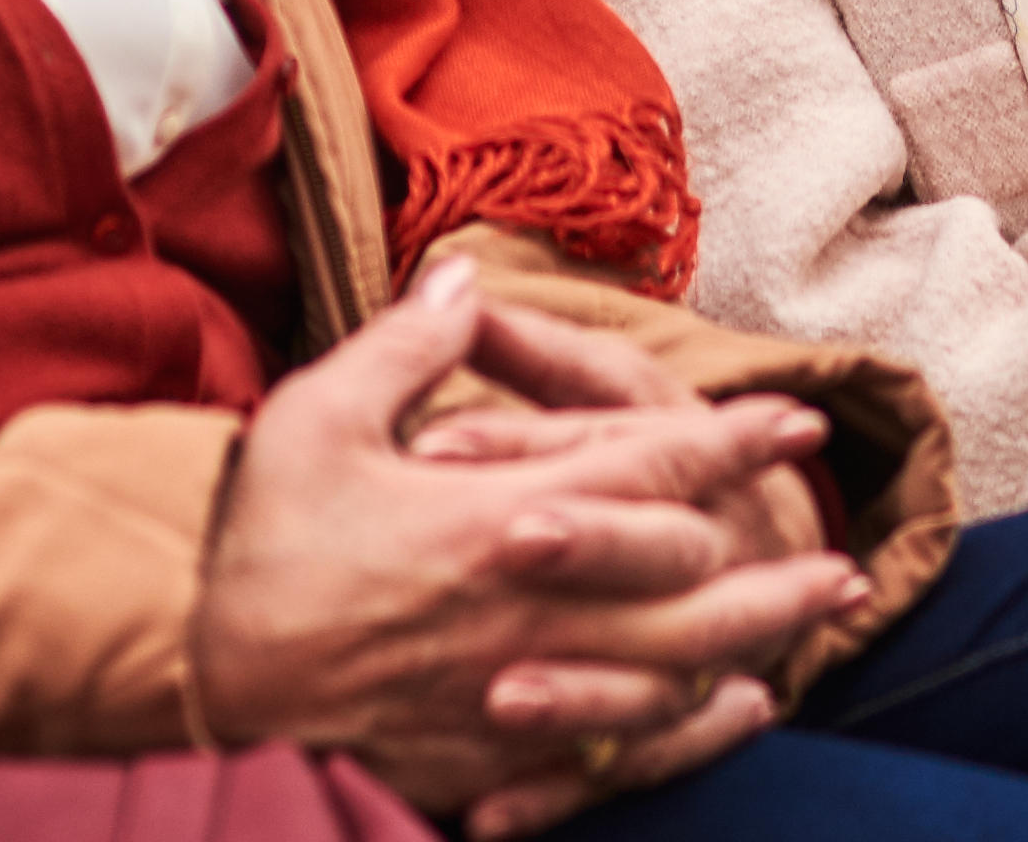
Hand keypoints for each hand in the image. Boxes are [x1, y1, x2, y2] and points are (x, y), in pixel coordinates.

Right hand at [192, 260, 869, 835]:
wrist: (185, 669)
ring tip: (813, 629)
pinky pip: (600, 748)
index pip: (644, 468)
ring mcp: (506, 685)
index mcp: (493, 515)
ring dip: (747, 645)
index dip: (727, 443)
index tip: (797, 421)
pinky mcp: (476, 745)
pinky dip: (672, 734)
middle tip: (842, 553)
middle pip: (680, 581)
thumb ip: (408, 348)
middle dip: (766, 560)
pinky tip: (718, 715)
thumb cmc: (250, 538)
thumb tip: (462, 279)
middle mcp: (521, 604)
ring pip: (660, 671)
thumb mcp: (319, 416)